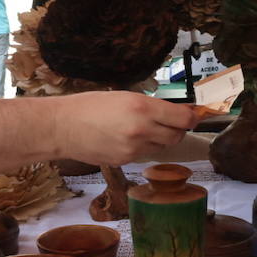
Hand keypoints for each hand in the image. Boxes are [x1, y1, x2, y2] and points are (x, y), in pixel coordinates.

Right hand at [52, 92, 194, 165]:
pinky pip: (144, 154)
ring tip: (141, 129)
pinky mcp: (125, 161)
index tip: (194, 115)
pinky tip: (125, 139)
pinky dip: (142, 147)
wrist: (62, 128)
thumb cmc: (89, 106)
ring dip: (159, 139)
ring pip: (162, 147)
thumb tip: (174, 112)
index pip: (183, 118)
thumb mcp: (123, 96)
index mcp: (142, 108)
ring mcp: (134, 149)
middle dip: (177, 129)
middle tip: (171, 122)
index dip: (192, 117)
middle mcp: (142, 130)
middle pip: (177, 136)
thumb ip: (150, 105)